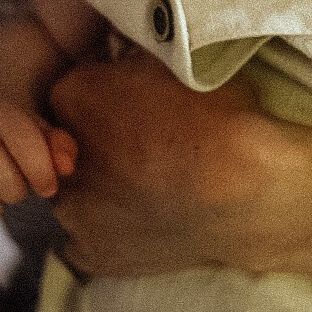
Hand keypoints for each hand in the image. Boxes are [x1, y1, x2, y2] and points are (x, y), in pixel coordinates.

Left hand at [48, 45, 287, 275]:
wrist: (251, 190)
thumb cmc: (222, 117)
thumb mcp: (177, 61)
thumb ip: (136, 60)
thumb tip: (127, 59)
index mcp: (75, 94)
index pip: (75, 86)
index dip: (106, 92)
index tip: (136, 100)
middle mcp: (59, 152)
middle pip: (67, 140)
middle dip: (95, 139)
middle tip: (143, 144)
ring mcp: (71, 209)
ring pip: (75, 189)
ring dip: (99, 185)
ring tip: (148, 183)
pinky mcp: (89, 252)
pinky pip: (84, 236)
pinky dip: (106, 227)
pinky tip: (142, 215)